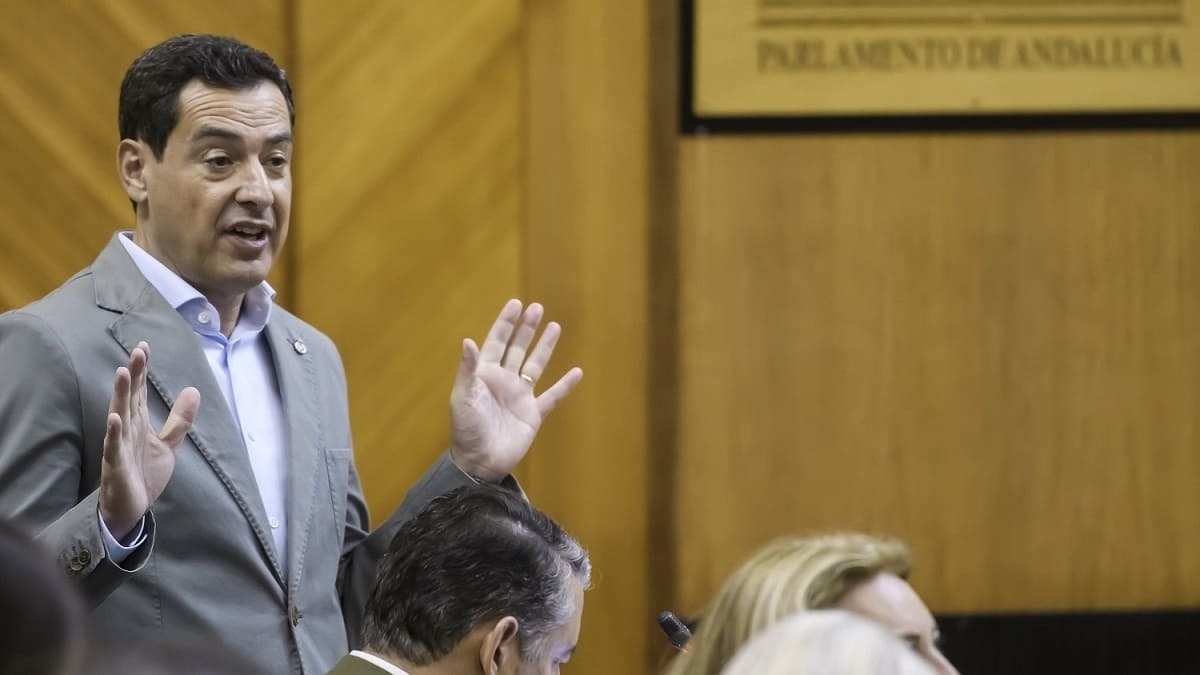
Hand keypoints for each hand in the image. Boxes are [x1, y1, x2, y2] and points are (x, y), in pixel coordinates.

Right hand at [98, 342, 200, 540]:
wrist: (132, 508)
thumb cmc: (144, 473)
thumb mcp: (169, 444)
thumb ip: (180, 419)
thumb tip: (193, 390)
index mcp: (138, 423)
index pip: (140, 392)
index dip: (142, 370)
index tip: (143, 347)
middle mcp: (127, 429)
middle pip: (130, 397)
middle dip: (133, 375)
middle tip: (137, 351)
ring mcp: (119, 446)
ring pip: (119, 416)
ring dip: (120, 395)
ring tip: (122, 373)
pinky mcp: (116, 465)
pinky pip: (114, 447)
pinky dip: (114, 433)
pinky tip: (114, 417)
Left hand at [449, 299, 582, 481]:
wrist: (480, 462)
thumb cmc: (466, 430)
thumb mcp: (463, 398)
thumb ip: (468, 370)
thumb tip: (468, 341)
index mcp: (485, 375)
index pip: (496, 342)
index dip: (505, 323)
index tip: (516, 304)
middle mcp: (503, 381)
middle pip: (517, 348)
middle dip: (526, 329)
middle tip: (537, 308)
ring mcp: (520, 397)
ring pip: (535, 366)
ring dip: (544, 347)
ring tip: (555, 326)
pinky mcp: (533, 414)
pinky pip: (552, 396)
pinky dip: (564, 385)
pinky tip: (576, 373)